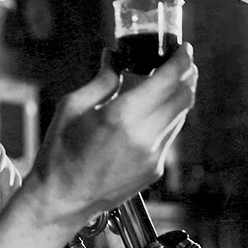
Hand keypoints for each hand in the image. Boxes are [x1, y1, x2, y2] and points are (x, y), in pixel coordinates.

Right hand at [0, 43, 196, 247]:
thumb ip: (101, 81)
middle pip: (184, 97)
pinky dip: (168, 117)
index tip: (183, 48)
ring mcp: (152, 157)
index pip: (168, 80)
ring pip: (181, 116)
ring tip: (169, 83)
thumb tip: (114, 58)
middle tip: (181, 61)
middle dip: (187, 74)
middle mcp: (144, 137)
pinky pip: (170, 136)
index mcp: (121, 117)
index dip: (182, 60)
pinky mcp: (154, 170)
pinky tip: (155, 111)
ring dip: (180, 96)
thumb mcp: (72, 108)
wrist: (61, 199)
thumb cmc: (59, 154)